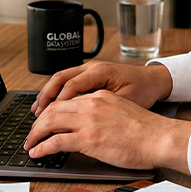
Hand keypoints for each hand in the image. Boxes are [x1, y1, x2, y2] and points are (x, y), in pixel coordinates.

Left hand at [24, 89, 190, 172]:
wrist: (160, 138)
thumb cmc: (148, 131)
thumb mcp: (122, 112)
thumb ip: (104, 114)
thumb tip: (91, 127)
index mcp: (101, 97)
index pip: (67, 100)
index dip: (51, 112)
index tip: (45, 121)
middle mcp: (92, 104)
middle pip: (53, 109)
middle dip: (38, 123)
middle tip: (32, 134)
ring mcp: (89, 121)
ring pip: (49, 122)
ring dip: (35, 134)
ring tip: (30, 144)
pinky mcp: (88, 140)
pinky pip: (55, 142)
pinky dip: (42, 147)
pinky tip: (37, 152)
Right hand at [31, 61, 172, 115]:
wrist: (154, 80)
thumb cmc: (144, 90)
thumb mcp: (126, 101)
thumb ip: (104, 110)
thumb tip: (83, 124)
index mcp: (101, 71)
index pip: (70, 86)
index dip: (56, 104)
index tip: (46, 119)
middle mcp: (92, 67)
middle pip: (60, 79)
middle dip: (45, 98)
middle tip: (36, 117)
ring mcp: (90, 68)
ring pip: (61, 78)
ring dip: (48, 94)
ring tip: (37, 112)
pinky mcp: (91, 74)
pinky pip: (68, 81)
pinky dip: (57, 93)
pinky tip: (51, 106)